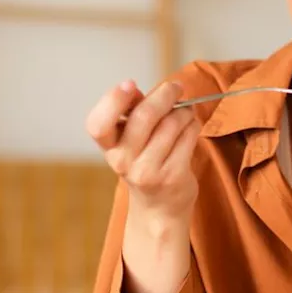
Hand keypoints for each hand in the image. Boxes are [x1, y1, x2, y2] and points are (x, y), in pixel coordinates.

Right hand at [87, 79, 201, 221]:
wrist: (159, 207)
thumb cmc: (145, 163)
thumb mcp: (129, 141)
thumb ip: (131, 113)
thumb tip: (136, 89)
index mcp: (109, 147)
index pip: (98, 124)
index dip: (113, 101)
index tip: (130, 85)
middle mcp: (123, 161)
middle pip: (144, 116)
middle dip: (165, 94)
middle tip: (175, 87)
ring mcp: (148, 171)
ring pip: (172, 123)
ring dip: (184, 111)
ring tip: (185, 113)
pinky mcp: (173, 175)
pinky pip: (188, 136)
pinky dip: (193, 125)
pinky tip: (190, 128)